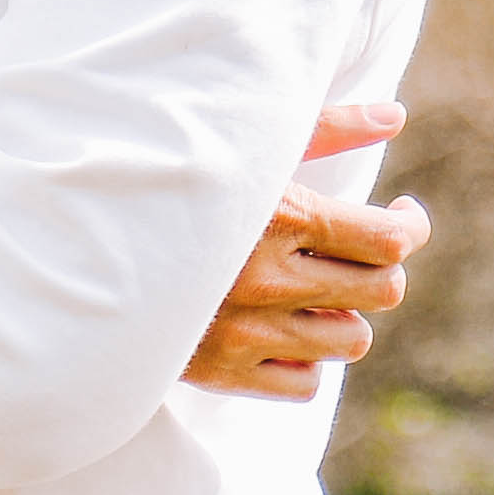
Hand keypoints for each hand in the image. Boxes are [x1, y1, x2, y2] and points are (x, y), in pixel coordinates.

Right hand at [185, 97, 428, 399]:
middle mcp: (267, 279)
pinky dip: (304, 357)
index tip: (401, 216)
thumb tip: (398, 113)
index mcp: (280, 215)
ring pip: (351, 341)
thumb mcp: (249, 143)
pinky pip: (305, 382)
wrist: (83, 245)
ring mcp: (246, 333)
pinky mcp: (222, 373)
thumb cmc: (176, 178)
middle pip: (382, 292)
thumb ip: (327, 127)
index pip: (389, 241)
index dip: (410, 228)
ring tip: (315, 288)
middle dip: (380, 268)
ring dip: (343, 313)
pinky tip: (283, 326)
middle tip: (362, 250)